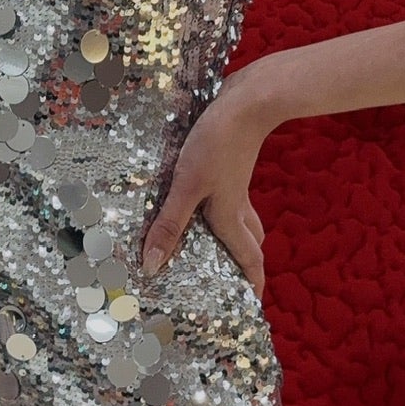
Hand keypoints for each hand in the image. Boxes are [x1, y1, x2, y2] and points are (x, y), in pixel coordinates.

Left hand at [138, 71, 271, 296]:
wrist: (248, 100)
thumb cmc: (217, 143)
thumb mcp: (187, 185)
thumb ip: (169, 224)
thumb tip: (153, 266)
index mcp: (230, 217)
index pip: (248, 260)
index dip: (252, 284)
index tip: (251, 304)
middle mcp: (237, 205)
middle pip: (249, 243)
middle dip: (245, 264)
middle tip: (232, 279)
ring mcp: (237, 183)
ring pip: (243, 219)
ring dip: (236, 236)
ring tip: (216, 245)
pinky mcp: (231, 163)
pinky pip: (232, 197)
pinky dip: (225, 208)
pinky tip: (204, 198)